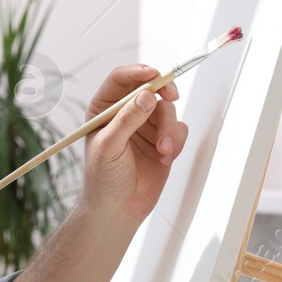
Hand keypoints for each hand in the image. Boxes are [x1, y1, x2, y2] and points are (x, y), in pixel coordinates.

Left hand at [79, 64, 188, 225]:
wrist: (117, 209)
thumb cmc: (103, 178)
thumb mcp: (109, 147)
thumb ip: (127, 120)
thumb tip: (146, 96)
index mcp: (104, 108)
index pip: (121, 79)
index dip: (138, 72)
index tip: (154, 75)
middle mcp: (126, 112)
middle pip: (150, 87)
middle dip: (164, 91)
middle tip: (172, 96)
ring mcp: (146, 125)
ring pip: (167, 109)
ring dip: (169, 129)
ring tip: (163, 151)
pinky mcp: (163, 140)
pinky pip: (179, 129)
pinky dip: (176, 142)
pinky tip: (165, 158)